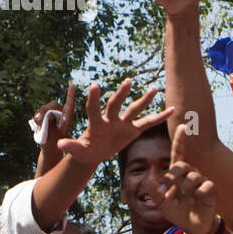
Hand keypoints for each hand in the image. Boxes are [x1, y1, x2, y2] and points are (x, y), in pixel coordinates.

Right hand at [33, 83, 75, 147]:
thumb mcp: (54, 136)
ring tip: (42, 126)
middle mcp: (59, 113)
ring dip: (41, 117)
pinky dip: (37, 118)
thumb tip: (40, 117)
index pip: (69, 103)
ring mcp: (50, 114)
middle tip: (46, 121)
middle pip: (53, 104)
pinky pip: (38, 112)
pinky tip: (38, 124)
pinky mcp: (42, 116)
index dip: (70, 94)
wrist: (50, 148)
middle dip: (48, 110)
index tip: (72, 85)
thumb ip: (47, 126)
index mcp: (67, 117)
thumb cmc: (55, 144)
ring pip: (44, 108)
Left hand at [56, 80, 172, 165]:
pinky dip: (159, 117)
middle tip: (127, 82)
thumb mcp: (77, 151)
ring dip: (143, 101)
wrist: (95, 151)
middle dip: (121, 94)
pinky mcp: (132, 130)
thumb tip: (61, 144)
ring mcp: (122, 123)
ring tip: (153, 89)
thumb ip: (71, 146)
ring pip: (133, 110)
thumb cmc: (84, 150)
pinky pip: (147, 123)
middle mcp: (110, 119)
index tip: (94, 85)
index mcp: (96, 124)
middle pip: (115, 105)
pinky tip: (171, 110)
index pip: (93, 109)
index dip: (94, 98)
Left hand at [153, 126, 219, 233]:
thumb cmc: (177, 211)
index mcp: (178, 173)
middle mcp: (190, 173)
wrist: (192, 226)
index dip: (180, 140)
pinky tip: (196, 201)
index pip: (178, 153)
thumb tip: (150, 177)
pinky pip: (203, 186)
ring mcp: (201, 180)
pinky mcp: (211, 189)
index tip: (183, 126)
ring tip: (184, 200)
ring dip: (184, 190)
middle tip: (166, 193)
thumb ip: (154, 190)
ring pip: (192, 177)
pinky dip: (197, 195)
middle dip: (171, 178)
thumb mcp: (161, 202)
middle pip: (181, 165)